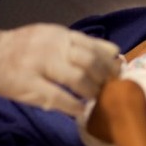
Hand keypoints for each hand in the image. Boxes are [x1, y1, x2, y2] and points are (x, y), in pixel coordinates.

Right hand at [0, 24, 120, 115]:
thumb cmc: (27, 47)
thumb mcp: (55, 37)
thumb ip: (82, 44)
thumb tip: (114, 53)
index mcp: (61, 35)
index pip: (94, 46)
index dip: (110, 62)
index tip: (118, 74)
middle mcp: (52, 47)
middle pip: (89, 61)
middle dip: (104, 78)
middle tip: (109, 89)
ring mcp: (39, 65)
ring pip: (77, 78)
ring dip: (91, 91)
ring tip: (96, 99)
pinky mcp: (27, 84)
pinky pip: (56, 97)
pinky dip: (73, 105)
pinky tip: (80, 110)